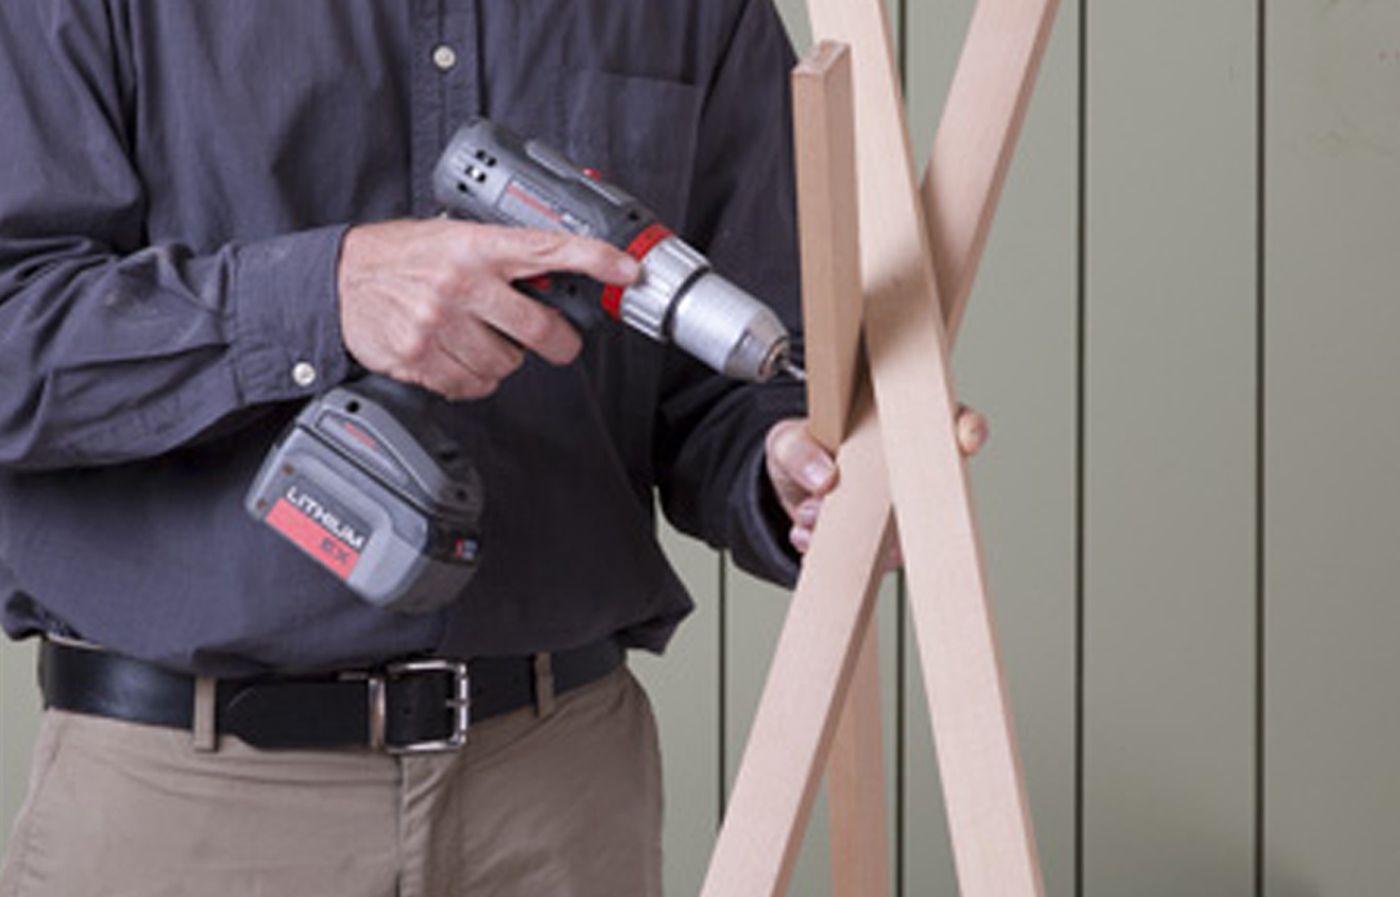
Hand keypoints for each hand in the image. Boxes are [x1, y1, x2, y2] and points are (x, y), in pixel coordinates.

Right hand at [338, 219, 640, 399]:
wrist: (338, 279)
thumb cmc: (401, 256)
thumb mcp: (453, 237)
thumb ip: (500, 254)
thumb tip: (555, 273)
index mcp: (477, 246)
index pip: (550, 249)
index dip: (596, 260)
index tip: (629, 270)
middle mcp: (462, 284)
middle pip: (540, 329)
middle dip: (559, 343)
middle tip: (559, 343)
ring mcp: (440, 324)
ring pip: (506, 364)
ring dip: (504, 360)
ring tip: (479, 339)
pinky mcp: (420, 358)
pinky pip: (471, 386)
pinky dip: (472, 379)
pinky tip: (456, 356)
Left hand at [764, 406, 989, 561]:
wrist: (786, 495)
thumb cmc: (801, 451)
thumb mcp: (785, 441)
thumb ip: (799, 451)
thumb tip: (824, 477)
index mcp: (896, 429)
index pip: (948, 422)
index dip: (968, 429)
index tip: (965, 439)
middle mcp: (908, 473)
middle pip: (933, 490)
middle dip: (886, 505)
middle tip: (828, 502)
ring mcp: (900, 514)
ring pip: (899, 535)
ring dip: (847, 530)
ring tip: (807, 512)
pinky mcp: (885, 550)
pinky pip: (873, 561)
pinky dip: (833, 549)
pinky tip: (807, 535)